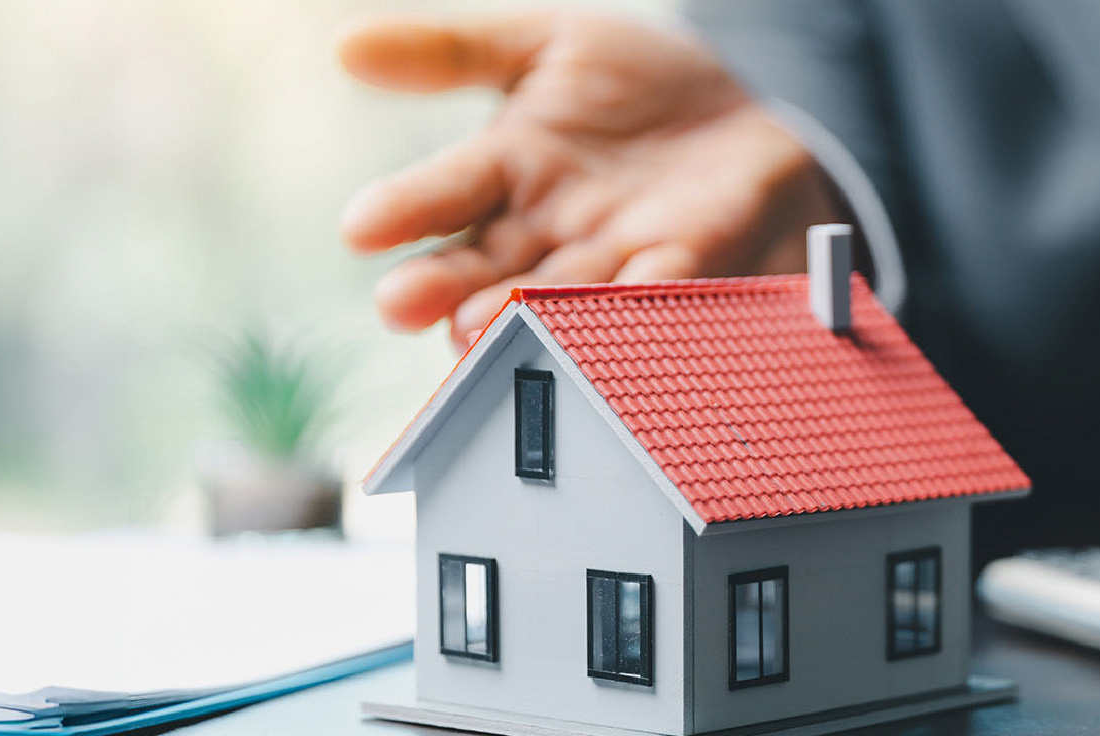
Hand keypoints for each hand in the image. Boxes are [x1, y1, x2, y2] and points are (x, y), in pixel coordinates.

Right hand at [338, 12, 843, 347]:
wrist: (751, 107)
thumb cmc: (639, 85)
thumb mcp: (548, 45)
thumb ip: (453, 52)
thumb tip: (348, 48)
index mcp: (507, 175)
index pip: (444, 195)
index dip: (403, 210)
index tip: (360, 226)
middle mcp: (549, 233)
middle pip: (485, 268)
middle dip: (443, 287)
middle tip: (401, 303)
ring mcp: (614, 259)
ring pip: (557, 297)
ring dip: (521, 315)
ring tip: (481, 326)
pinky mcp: (683, 272)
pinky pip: (656, 293)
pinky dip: (633, 305)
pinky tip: (609, 316)